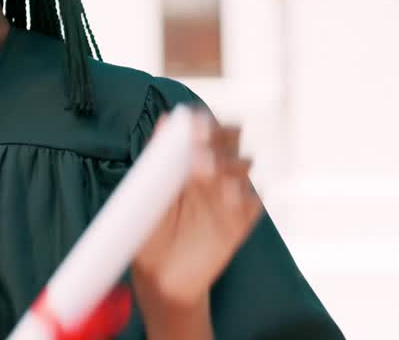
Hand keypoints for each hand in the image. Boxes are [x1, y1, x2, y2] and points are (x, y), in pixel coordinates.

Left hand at [132, 114, 262, 311]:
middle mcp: (211, 171)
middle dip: (220, 137)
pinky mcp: (240, 222)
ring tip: (204, 172)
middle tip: (200, 147)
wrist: (159, 278)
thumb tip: (166, 121)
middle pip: (231, 139)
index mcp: (186, 159)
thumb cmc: (148, 232)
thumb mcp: (144, 194)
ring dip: (227, 164)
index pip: (204, 128)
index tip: (194, 125)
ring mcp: (227, 195)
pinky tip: (229, 198)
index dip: (202, 123)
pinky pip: (254, 202)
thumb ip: (157, 158)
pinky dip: (245, 196)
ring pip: (243, 165)